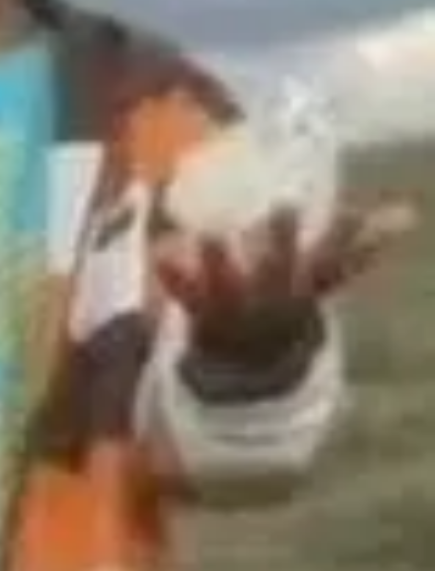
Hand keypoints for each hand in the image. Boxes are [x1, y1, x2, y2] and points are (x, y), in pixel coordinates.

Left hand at [156, 198, 415, 367]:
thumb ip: (359, 245)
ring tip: (210, 234)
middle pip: (277, 272)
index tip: (330, 210)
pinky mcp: (198, 310)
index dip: (335, 240)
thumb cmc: (287, 300)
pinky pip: (183, 292)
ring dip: (220, 261)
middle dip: (280, 245)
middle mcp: (268, 297)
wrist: (247, 360)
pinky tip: (161, 251)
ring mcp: (233, 306)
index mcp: (300, 288)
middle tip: (281, 210)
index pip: (323, 262)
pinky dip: (171, 273)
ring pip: (228, 284)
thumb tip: (408, 214)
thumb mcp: (321, 277)